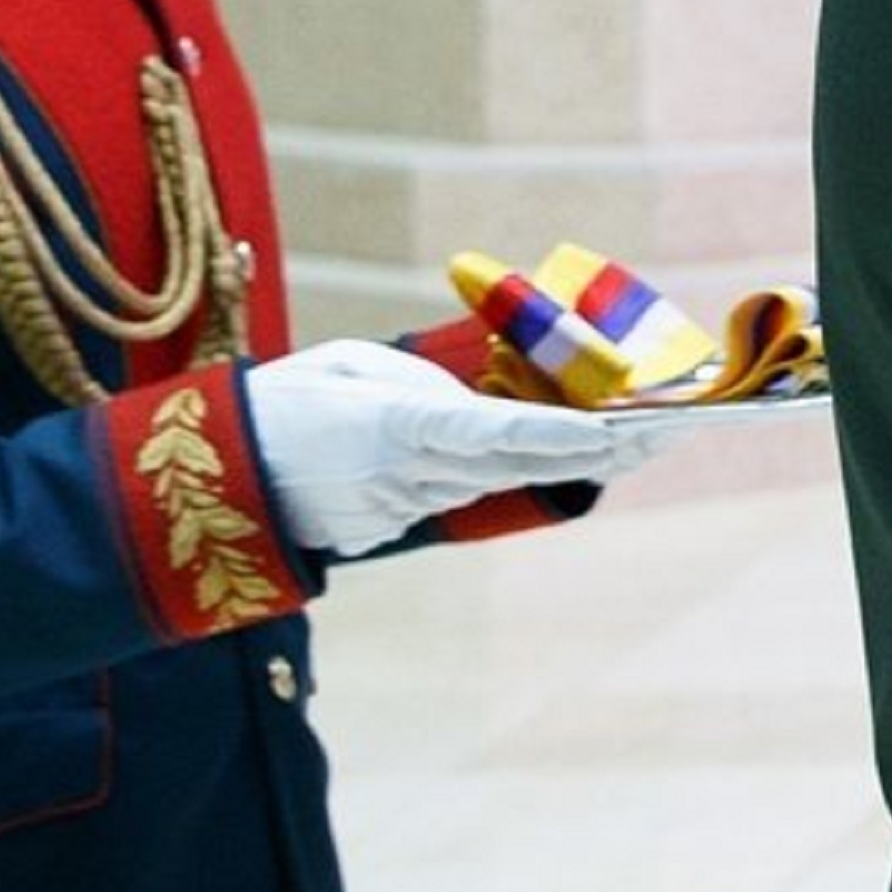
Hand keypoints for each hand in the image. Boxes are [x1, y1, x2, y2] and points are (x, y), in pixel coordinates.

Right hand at [243, 339, 678, 556]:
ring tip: (647, 430)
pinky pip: (467, 489)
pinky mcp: (397, 522)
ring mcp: (406, 505)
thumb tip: (485, 416)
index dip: (557, 434)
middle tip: (669, 430)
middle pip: (522, 464)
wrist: (222, 475)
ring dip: (574, 457)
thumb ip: (426, 392)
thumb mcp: (355, 369)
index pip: (493, 432)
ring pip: (505, 478)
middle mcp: (410, 473)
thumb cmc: (290, 400)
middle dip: (598, 448)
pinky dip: (516, 467)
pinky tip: (582, 444)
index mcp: (397, 427)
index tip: (612, 429)